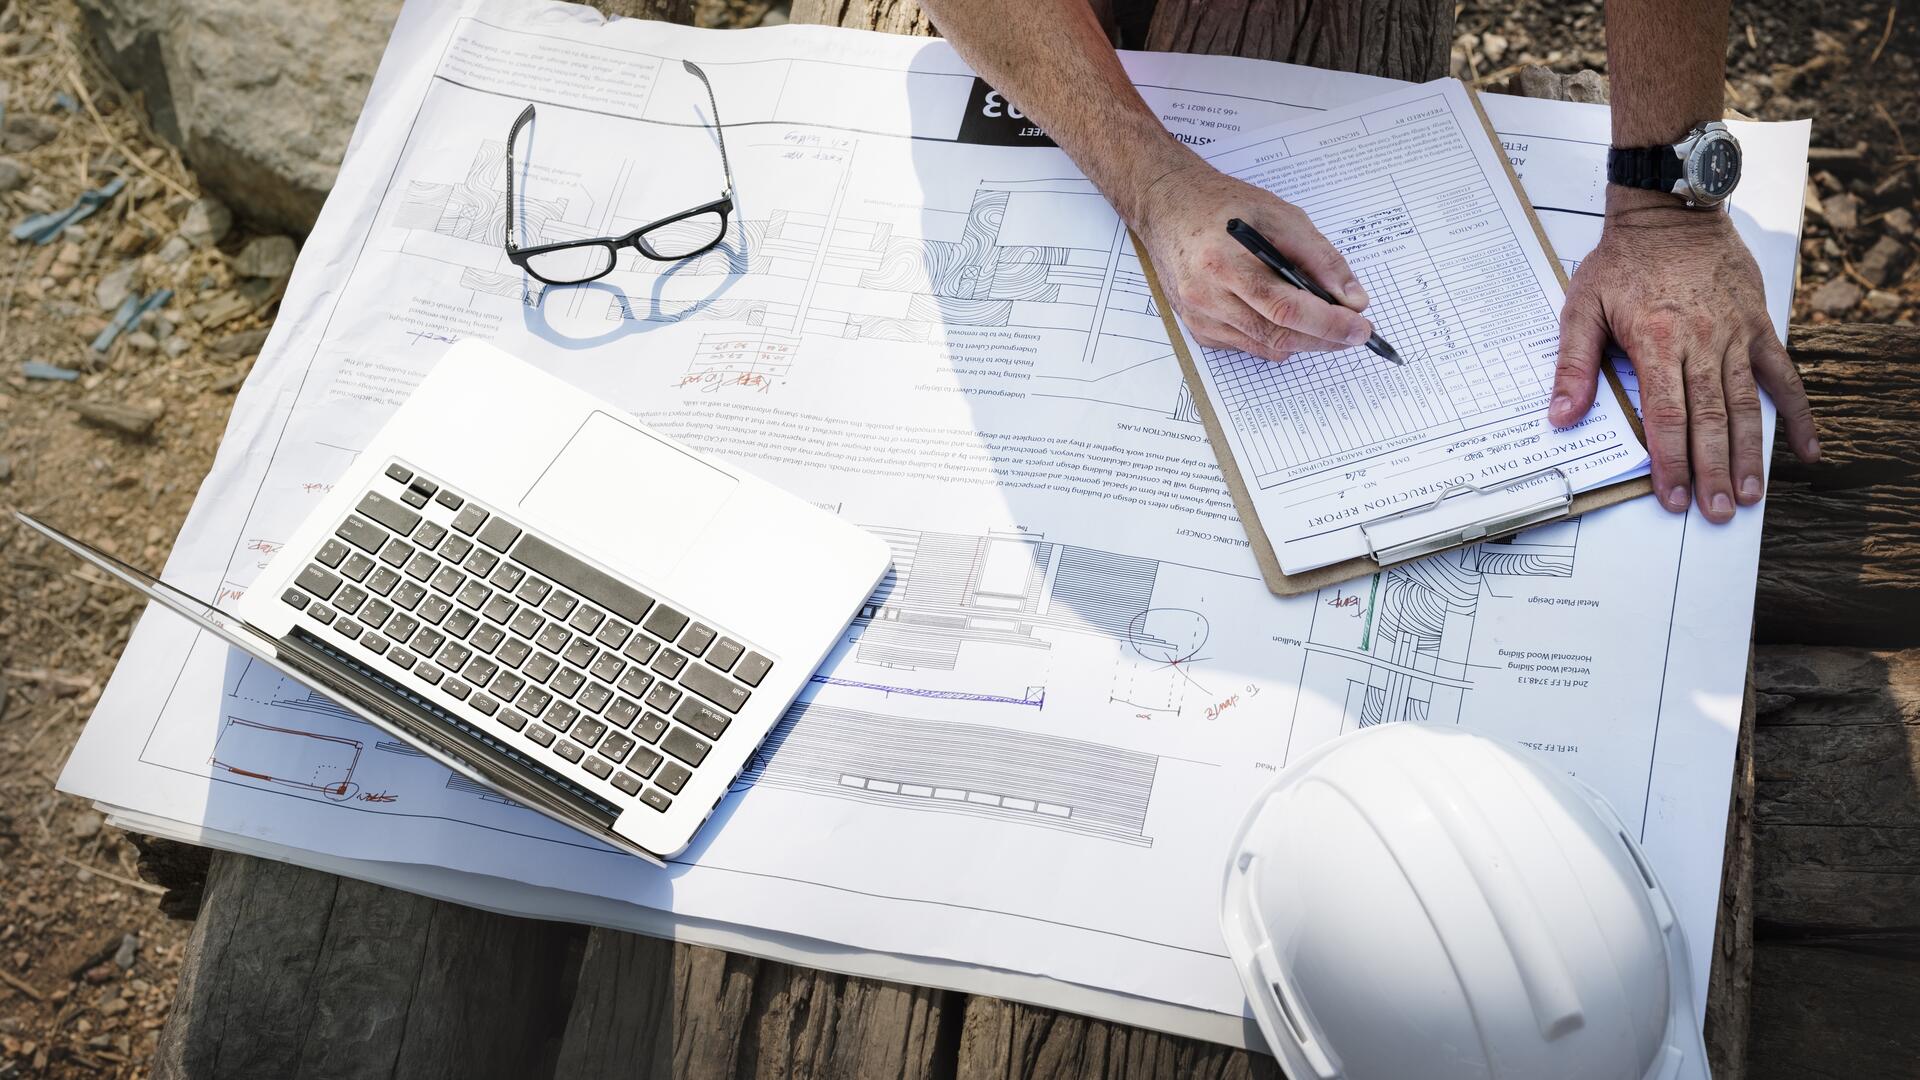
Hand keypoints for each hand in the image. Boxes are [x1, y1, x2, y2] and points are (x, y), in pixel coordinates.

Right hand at [1131, 158, 1374, 359]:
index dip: (1328, 324)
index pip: (1286, 308)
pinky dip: (1274, 337)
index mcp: (1225, 263)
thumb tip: (1352, 299)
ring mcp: (1199, 317)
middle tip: (1354, 332)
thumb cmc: (1222, 206)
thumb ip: (1320, 258)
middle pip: (1277, 335)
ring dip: (1303, 340)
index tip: (1360, 328)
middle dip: (1323, 338)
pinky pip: (1248, 346)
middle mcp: (1206, 297)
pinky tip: (1282, 316)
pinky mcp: (1198, 328)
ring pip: (1266, 347)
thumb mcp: (1280, 216)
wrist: (1168, 207)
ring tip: (1325, 323)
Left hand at [1550, 188, 1819, 521]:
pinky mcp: (1758, 325)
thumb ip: (1574, 365)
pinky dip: (1798, 413)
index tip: (1674, 496)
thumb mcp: (1582, 307)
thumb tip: (1561, 417)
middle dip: (1713, 471)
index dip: (1670, 462)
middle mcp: (1701, 342)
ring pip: (1746, 405)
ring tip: (1750, 495)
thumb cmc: (1624, 260)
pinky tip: (1805, 448)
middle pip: (1710, 419)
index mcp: (1656, 341)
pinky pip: (1782, 375)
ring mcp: (1735, 335)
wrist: (1671, 211)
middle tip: (1718, 512)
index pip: (1665, 416)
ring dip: (1750, 454)